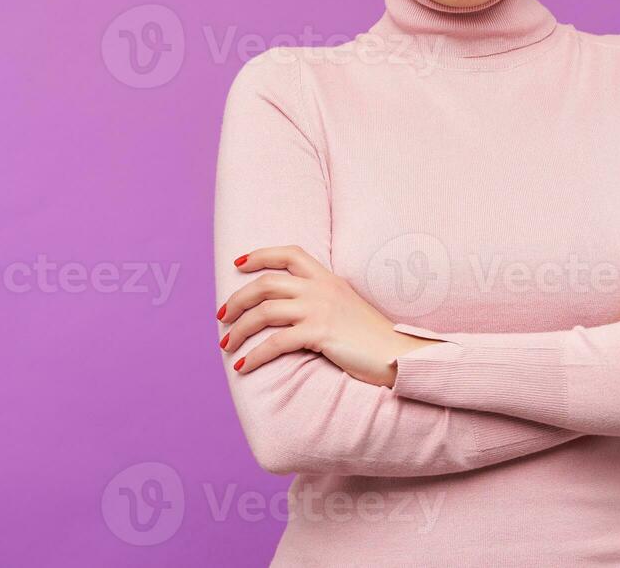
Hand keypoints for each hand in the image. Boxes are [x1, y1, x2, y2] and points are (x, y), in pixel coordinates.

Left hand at [216, 245, 441, 386]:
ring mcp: (320, 310)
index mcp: (328, 278)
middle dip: (237, 299)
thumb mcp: (346, 306)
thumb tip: (291, 309)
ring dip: (239, 329)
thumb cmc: (371, 337)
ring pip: (265, 311)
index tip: (238, 264)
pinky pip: (276, 342)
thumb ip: (321, 299)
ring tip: (226, 345)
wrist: (397, 354)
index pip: (288, 253)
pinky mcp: (320, 334)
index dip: (260, 255)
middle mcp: (321, 289)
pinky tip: (243, 366)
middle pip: (266, 283)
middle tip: (222, 317)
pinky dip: (255, 354)